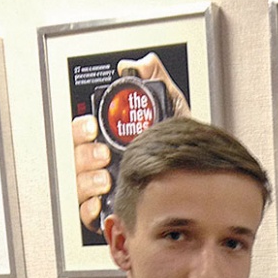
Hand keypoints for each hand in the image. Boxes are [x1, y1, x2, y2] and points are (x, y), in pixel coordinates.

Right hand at [72, 53, 190, 232]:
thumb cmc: (178, 148)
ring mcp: (106, 189)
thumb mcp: (171, 108)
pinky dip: (90, 209)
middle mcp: (105, 164)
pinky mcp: (112, 211)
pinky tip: (102, 204)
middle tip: (104, 155)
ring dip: (89, 181)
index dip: (82, 128)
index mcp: (112, 139)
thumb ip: (156, 81)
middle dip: (86, 155)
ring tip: (107, 178)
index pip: (83, 132)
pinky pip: (89, 213)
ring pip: (81, 185)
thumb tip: (143, 64)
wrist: (199, 177)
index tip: (93, 127)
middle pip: (78, 158)